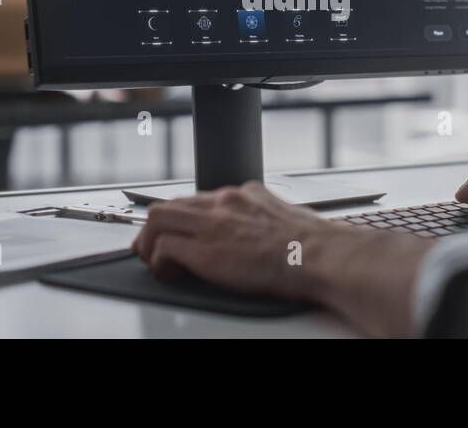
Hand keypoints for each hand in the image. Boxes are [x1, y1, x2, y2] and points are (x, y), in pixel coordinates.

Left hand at [132, 181, 334, 299]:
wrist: (319, 257)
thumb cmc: (313, 246)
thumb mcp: (287, 217)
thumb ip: (265, 216)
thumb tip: (264, 231)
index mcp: (244, 195)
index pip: (198, 199)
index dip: (182, 218)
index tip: (179, 231)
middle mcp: (224, 202)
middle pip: (171, 204)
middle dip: (156, 227)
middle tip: (152, 246)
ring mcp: (212, 223)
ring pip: (158, 218)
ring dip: (148, 241)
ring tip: (152, 260)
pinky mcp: (204, 250)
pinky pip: (163, 247)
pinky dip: (158, 261)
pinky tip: (167, 273)